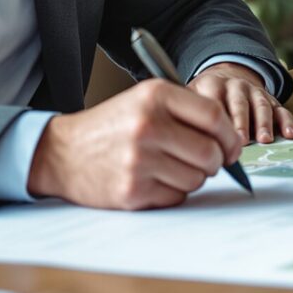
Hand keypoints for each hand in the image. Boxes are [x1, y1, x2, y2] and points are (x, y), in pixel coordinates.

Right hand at [26, 79, 241, 209]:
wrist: (61, 153)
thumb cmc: (111, 127)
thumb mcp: (143, 100)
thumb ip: (186, 112)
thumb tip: (231, 141)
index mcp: (154, 96)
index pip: (215, 117)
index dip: (230, 136)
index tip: (231, 147)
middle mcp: (148, 125)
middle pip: (211, 153)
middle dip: (215, 162)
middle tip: (205, 162)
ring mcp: (140, 161)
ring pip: (197, 179)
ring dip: (192, 177)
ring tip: (169, 168)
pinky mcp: (133, 191)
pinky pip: (176, 197)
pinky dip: (172, 192)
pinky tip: (153, 180)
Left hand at [190, 62, 292, 143]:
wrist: (226, 76)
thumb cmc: (205, 96)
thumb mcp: (191, 97)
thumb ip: (188, 112)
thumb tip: (185, 140)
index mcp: (213, 85)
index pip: (214, 101)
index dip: (216, 120)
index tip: (216, 138)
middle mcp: (236, 86)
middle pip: (239, 104)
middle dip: (241, 123)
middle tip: (242, 141)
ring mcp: (255, 92)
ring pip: (261, 106)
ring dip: (264, 123)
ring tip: (266, 139)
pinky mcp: (271, 100)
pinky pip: (281, 109)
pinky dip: (287, 121)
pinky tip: (291, 133)